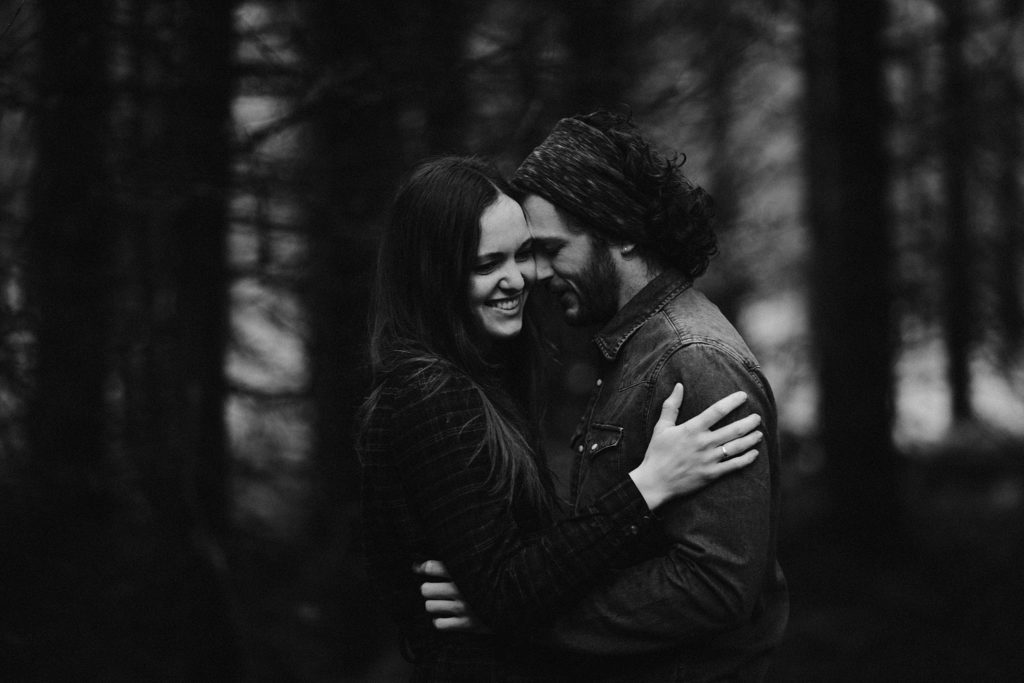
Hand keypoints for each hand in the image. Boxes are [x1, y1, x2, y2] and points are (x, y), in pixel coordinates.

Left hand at [413, 560, 490, 632]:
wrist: (516, 601)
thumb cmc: (496, 581)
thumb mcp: (482, 566)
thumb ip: (462, 561)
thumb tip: (433, 559)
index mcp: (465, 571)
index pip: (433, 567)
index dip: (422, 567)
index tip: (419, 568)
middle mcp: (462, 589)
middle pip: (426, 589)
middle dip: (429, 588)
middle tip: (436, 589)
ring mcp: (463, 608)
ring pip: (430, 606)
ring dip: (434, 604)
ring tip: (443, 602)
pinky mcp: (466, 625)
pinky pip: (439, 624)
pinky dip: (440, 621)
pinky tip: (447, 616)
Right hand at [629, 384, 761, 509]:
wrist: (655, 482)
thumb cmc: (657, 453)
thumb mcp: (661, 427)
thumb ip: (671, 405)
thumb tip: (679, 385)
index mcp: (692, 429)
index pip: (717, 411)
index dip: (732, 402)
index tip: (743, 396)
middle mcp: (703, 443)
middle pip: (733, 429)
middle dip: (749, 422)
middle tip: (757, 417)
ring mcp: (709, 459)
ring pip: (737, 447)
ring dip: (751, 439)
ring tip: (759, 433)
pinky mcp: (711, 474)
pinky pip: (734, 466)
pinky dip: (747, 459)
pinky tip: (754, 454)